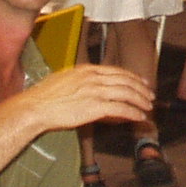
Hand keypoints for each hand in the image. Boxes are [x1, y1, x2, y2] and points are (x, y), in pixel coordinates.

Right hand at [19, 63, 152, 130]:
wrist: (35, 107)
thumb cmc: (44, 97)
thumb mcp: (65, 79)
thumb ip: (81, 81)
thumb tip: (91, 87)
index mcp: (87, 70)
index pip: (116, 71)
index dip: (131, 76)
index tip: (141, 81)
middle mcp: (93, 78)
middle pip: (125, 81)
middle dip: (140, 88)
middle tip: (150, 95)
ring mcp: (95, 91)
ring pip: (126, 93)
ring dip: (140, 100)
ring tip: (148, 106)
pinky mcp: (95, 107)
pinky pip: (120, 109)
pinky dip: (132, 112)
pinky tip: (139, 116)